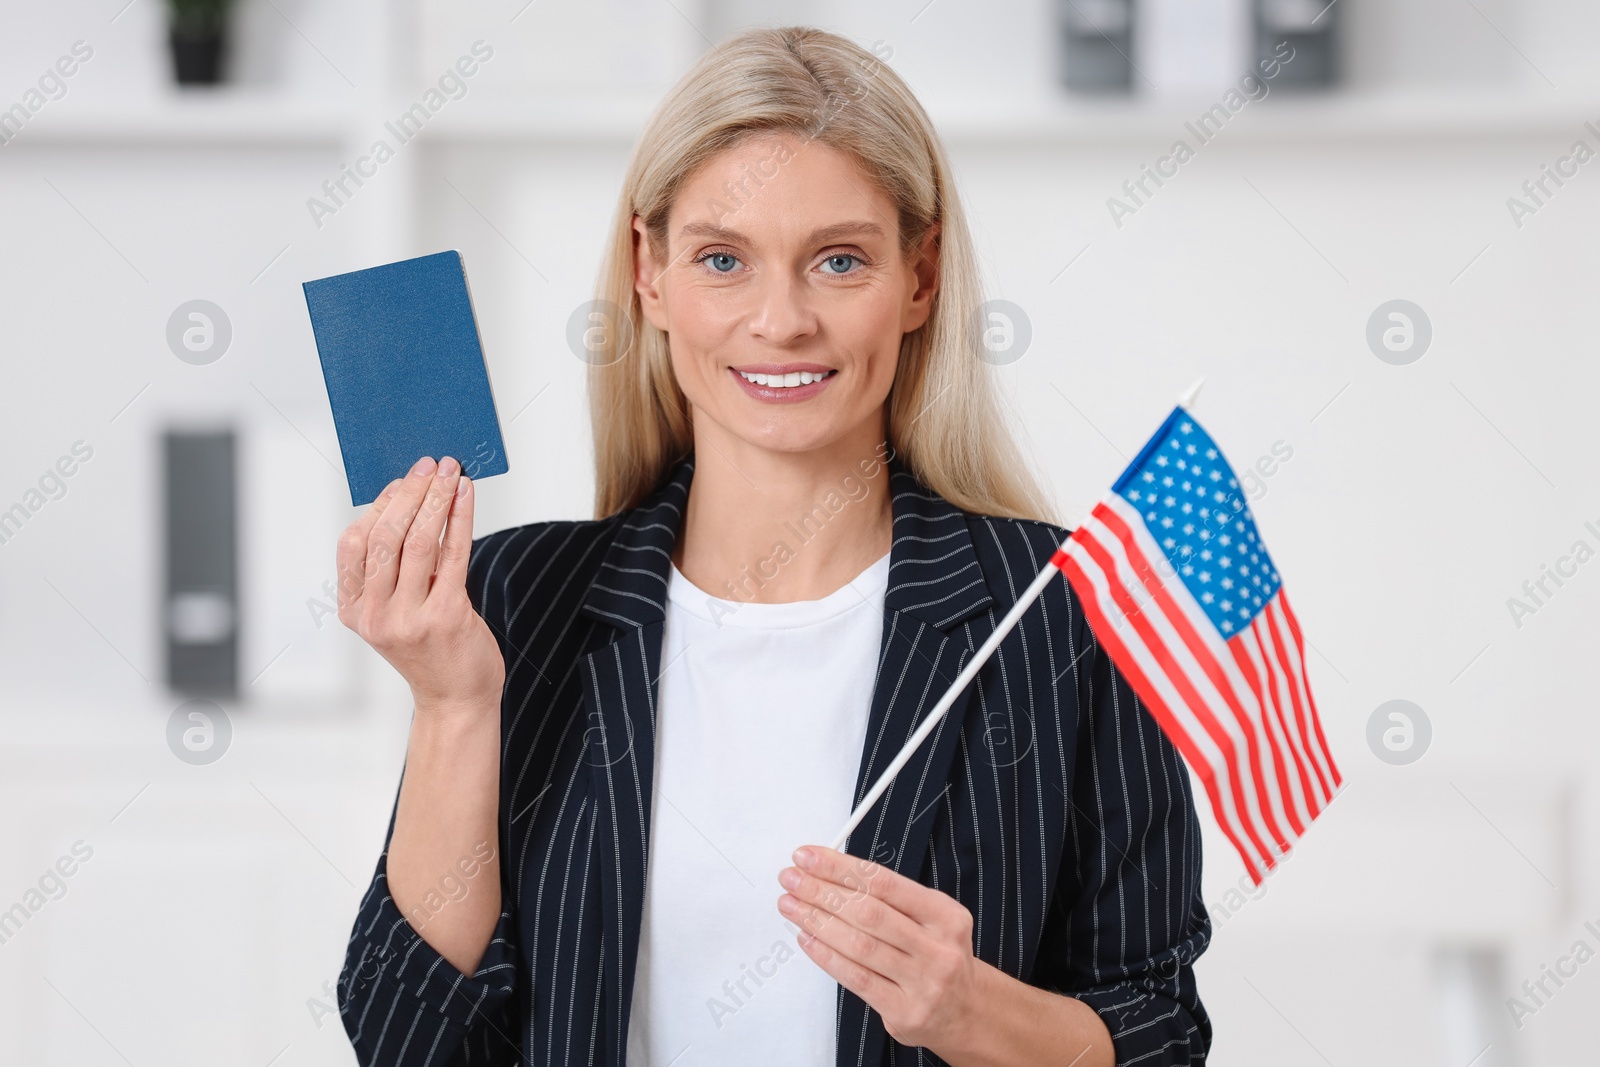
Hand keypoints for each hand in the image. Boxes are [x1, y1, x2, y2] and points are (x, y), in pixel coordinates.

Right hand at [336, 456, 503, 714]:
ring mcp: (408, 618)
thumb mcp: (395, 612)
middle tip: (428, 466)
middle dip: (409, 493)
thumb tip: (409, 502)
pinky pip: (452, 554)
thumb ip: (392, 570)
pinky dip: (460, 518)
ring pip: (417, 541)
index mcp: (354, 610)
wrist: (456, 698)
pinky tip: (465, 496)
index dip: (378, 505)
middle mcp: (376, 615)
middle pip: (385, 536)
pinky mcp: (445, 617)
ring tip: (450, 472)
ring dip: (435, 498)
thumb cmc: (431, 650)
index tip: (402, 480)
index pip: (354, 544)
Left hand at [776, 845, 981, 1050]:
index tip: (808, 857)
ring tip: (790, 905)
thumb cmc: (937, 956)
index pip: (884, 883)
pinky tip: (807, 938)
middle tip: (791, 879)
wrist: (966, 1012)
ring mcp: (923, 982)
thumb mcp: (931, 919)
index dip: (841, 867)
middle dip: (822, 891)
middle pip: (868, 913)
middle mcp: (938, 948)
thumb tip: (830, 873)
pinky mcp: (904, 1012)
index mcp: (946, 915)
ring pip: (859, 945)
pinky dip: (826, 955)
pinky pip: (856, 978)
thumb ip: (889, 899)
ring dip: (817, 921)